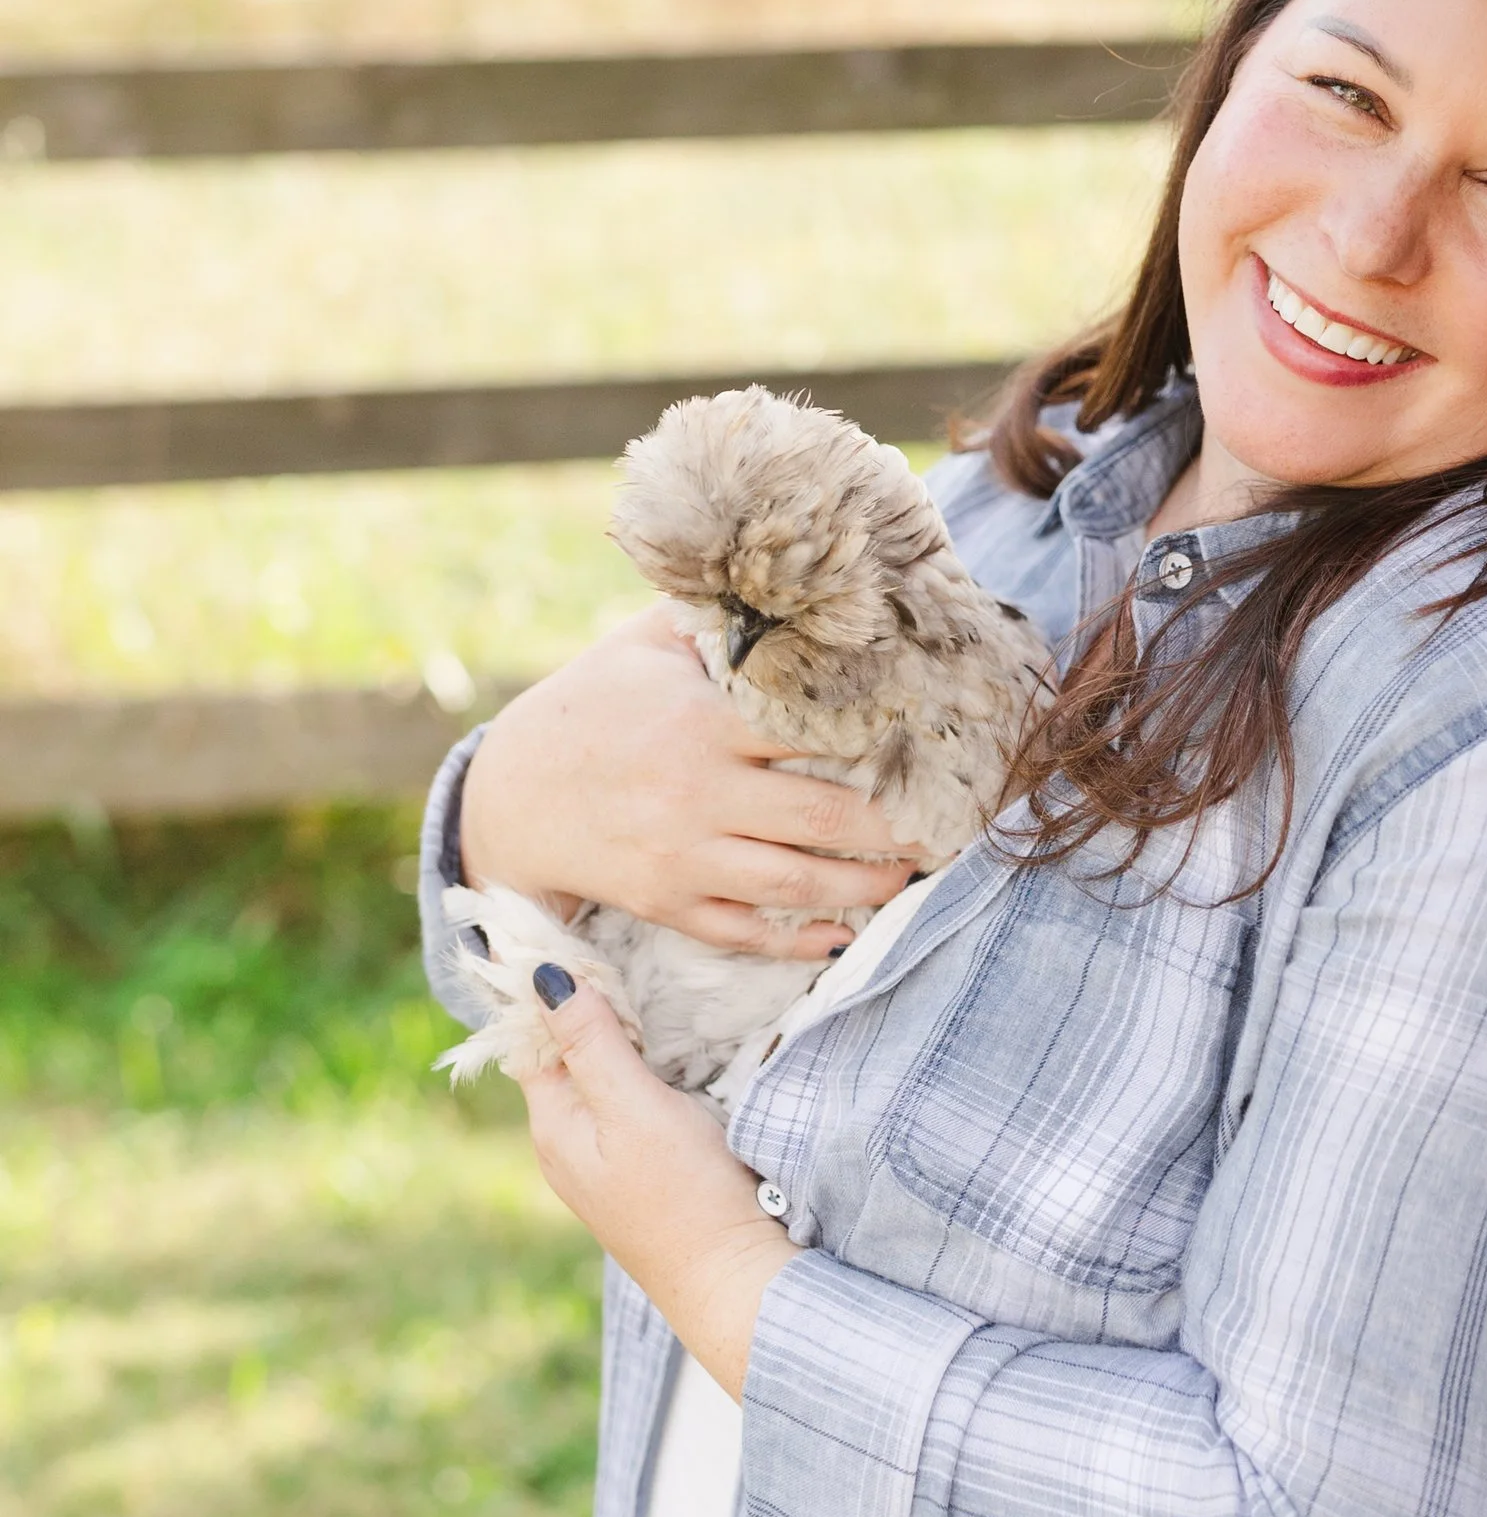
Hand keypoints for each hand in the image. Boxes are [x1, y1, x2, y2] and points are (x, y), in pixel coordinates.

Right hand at [459, 605, 920, 954]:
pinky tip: (843, 936)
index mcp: (702, 723)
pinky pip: (744, 930)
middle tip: (947, 827)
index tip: (929, 742)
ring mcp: (684, 856)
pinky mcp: (666, 902)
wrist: (510, 794)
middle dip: (894, 828)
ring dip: (864, 887)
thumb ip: (715, 619)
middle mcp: (699, 794)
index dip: (877, 740)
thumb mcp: (644, 645)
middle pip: (822, 818)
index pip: (811, 732)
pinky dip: (797, 941)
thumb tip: (786, 575)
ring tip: (913, 878)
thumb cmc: (589, 705)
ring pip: (795, 883)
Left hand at [518, 973, 797, 1393]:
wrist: (735, 1281)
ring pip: (597, 1072)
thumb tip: (542, 979)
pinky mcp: (643, 1168)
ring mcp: (605, 1158)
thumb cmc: (684, 1198)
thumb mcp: (634, 1110)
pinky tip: (668, 1040)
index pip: (531, 1033)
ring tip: (639, 972)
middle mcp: (569, 1141)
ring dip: (613, 1028)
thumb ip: (593, 1044)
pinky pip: (627, 1096)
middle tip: (610, 935)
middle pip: (563, 1050)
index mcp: (554, 1124)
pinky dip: (640, 1059)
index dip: (545, 981)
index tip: (567, 924)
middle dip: (580, 998)